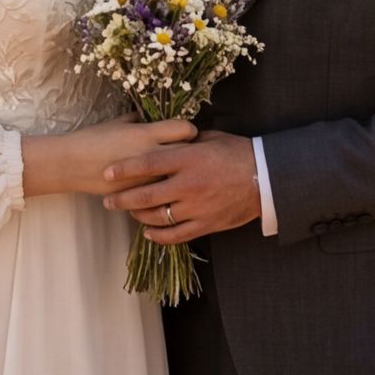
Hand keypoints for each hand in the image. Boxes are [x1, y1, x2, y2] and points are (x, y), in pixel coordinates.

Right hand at [22, 116, 194, 198]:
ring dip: (180, 173)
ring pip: (177, 176)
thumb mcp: (118, 122)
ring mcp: (146, 178)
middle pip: (188, 153)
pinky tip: (162, 187)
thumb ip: (140, 120)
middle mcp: (151, 155)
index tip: (186, 133)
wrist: (71, 164)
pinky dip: (164, 188)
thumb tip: (154, 117)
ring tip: (178, 172)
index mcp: (146, 133)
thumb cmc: (93, 138)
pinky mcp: (139, 194)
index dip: (189, 130)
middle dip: (191, 153)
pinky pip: (161, 191)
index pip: (185, 129)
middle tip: (189, 153)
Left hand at [101, 129, 259, 244]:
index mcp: (188, 159)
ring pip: (158, 217)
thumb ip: (185, 142)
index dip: (124, 169)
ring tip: (128, 212)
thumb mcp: (210, 139)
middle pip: (146, 194)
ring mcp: (196, 207)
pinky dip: (159, 235)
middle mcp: (188, 185)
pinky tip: (148, 231)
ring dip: (138, 215)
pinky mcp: (206, 224)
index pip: (147, 163)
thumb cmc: (238, 153)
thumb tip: (166, 138)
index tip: (107, 172)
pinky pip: (176, 235)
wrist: (267, 178)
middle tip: (108, 201)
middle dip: (122, 199)